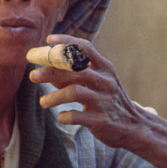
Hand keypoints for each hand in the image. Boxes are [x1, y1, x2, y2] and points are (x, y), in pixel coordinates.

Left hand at [31, 35, 143, 150]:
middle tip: (33, 76)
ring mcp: (104, 101)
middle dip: (51, 71)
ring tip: (43, 102)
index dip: (66, 42)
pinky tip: (61, 117)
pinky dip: (65, 116)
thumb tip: (47, 70)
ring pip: (74, 92)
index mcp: (105, 69)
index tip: (49, 40)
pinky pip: (77, 116)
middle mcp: (105, 82)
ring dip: (54, 97)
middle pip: (75, 70)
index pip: (85, 48)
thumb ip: (73, 77)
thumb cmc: (109, 102)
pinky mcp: (101, 120)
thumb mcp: (97, 84)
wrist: (133, 127)